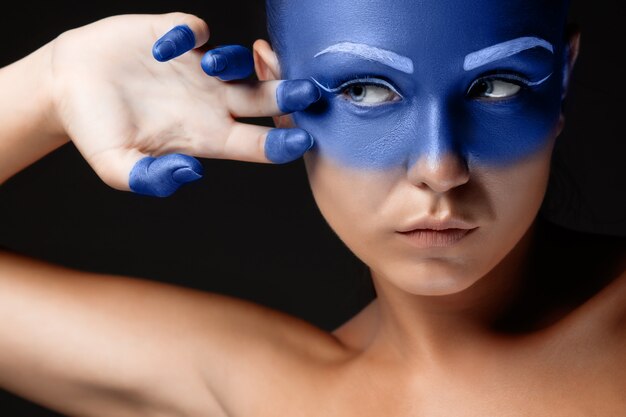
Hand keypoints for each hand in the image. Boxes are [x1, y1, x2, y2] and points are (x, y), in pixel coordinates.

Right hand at [48, 13, 319, 196]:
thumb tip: (192, 173)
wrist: (66, 86)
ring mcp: (195, 68)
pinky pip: (195, 30)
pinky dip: (187, 35)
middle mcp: (210, 102)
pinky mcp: (174, 36)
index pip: (256, 143)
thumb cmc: (95, 130)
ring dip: (237, 62)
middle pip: (265, 100)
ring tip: (210, 66)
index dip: (282, 144)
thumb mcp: (116, 166)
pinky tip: (164, 47)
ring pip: (239, 62)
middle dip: (289, 95)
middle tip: (306, 92)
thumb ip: (150, 179)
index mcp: (206, 136)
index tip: (302, 140)